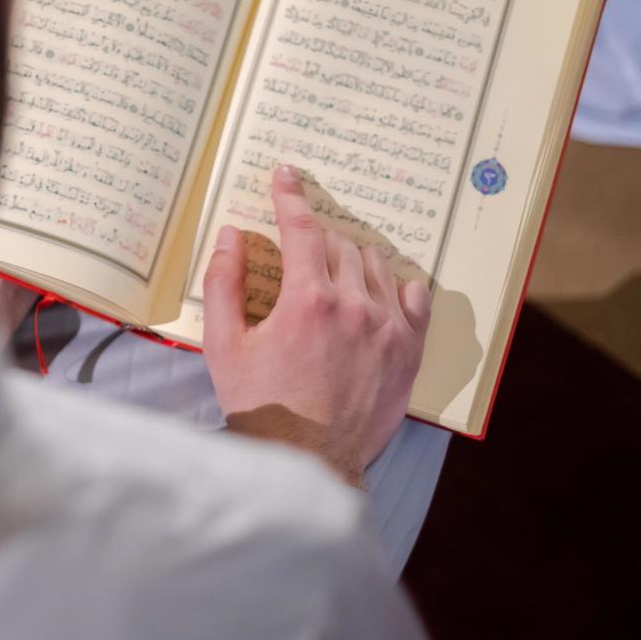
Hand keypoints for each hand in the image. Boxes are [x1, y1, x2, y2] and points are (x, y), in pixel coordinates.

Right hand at [202, 165, 431, 484]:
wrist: (307, 464)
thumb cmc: (260, 407)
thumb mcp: (224, 346)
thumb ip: (224, 284)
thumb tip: (230, 236)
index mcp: (307, 300)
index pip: (302, 228)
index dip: (290, 196)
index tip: (286, 176)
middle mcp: (354, 306)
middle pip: (339, 243)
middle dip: (316, 237)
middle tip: (300, 248)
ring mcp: (388, 329)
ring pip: (377, 265)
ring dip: (352, 259)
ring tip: (333, 275)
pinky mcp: (409, 352)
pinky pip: (416, 297)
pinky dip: (398, 286)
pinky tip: (381, 293)